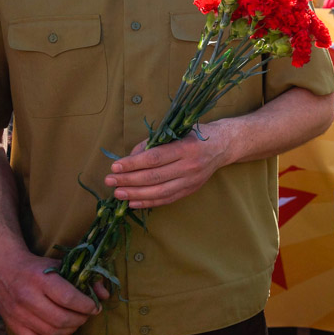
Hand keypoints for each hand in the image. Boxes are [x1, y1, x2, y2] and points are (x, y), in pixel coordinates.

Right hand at [0, 248, 104, 334]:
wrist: (3, 269)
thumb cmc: (37, 267)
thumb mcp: (62, 265)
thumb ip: (86, 278)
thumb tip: (105, 295)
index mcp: (40, 279)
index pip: (69, 298)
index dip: (87, 306)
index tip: (95, 306)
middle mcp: (27, 298)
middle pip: (61, 319)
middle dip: (81, 319)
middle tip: (87, 315)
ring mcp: (18, 314)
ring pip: (50, 332)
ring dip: (71, 330)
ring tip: (77, 322)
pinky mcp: (12, 326)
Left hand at [105, 121, 233, 208]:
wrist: (223, 146)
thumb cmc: (196, 135)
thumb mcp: (176, 131)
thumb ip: (153, 143)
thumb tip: (130, 158)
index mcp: (186, 148)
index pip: (154, 158)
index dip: (133, 164)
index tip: (115, 166)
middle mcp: (190, 166)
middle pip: (154, 177)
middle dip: (128, 180)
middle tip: (110, 180)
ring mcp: (191, 181)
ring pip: (159, 192)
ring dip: (135, 194)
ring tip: (118, 193)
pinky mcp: (191, 190)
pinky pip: (167, 199)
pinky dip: (148, 202)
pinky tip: (133, 202)